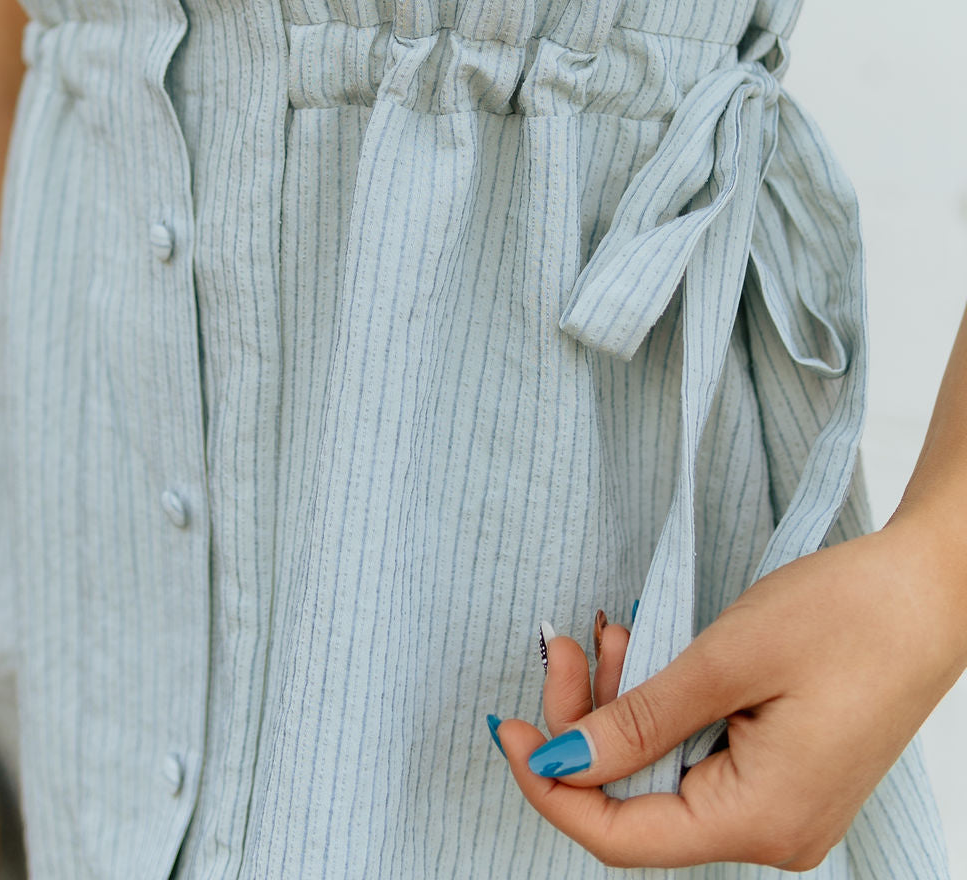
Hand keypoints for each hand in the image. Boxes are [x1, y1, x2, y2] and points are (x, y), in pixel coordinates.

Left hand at [492, 521, 966, 871]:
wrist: (931, 592)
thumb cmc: (847, 617)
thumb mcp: (727, 659)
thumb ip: (639, 720)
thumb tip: (560, 764)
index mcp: (759, 820)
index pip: (623, 837)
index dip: (553, 787)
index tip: (506, 728)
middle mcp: (771, 833)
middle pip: (639, 802)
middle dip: (586, 723)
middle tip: (563, 642)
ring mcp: (782, 806)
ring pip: (664, 774)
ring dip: (622, 706)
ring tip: (605, 631)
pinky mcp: (785, 774)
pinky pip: (699, 755)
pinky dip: (661, 706)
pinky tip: (642, 648)